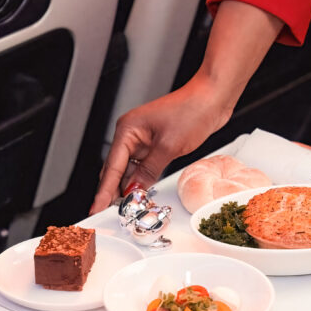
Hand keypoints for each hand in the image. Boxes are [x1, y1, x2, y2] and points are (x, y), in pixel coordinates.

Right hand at [89, 75, 231, 213]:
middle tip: (112, 213)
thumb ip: (148, 171)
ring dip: (130, 187)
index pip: (111, 167)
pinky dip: (142, 180)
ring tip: (128, 207)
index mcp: (128, 129)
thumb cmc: (192, 110)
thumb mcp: (169, 147)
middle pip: (117, 169)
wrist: (212, 98)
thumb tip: (134, 190)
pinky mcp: (156, 144)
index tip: (97, 207)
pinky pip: (143, 166)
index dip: (104, 191)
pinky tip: (142, 192)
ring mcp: (144, 139)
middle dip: (114, 191)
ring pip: (130, 169)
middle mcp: (132, 134)